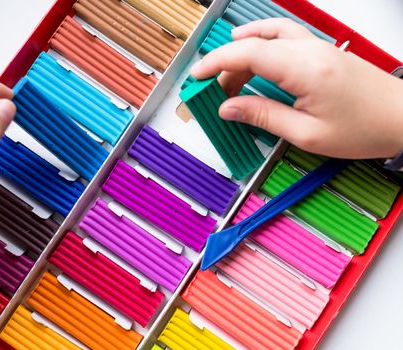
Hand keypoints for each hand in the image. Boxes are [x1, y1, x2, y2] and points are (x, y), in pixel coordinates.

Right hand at [191, 18, 402, 159]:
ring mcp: (317, 47)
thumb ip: (263, 116)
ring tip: (230, 81)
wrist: (401, 118)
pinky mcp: (321, 51)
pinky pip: (284, 37)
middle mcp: (310, 50)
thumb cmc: (364, 128)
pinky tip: (253, 52)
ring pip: (268, 36)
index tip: (197, 77)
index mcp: (305, 70)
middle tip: (214, 93)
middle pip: (254, 44)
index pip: (249, 54)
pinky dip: (262, 42)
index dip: (216, 63)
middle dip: (226, 66)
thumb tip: (229, 108)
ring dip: (243, 53)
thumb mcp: (306, 133)